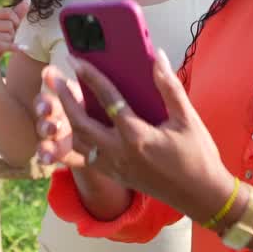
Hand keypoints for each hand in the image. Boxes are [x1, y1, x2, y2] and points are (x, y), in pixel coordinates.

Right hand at [0, 0, 31, 75]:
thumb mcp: (9, 26)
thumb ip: (18, 14)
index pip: (9, 12)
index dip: (16, 21)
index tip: (14, 29)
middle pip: (9, 25)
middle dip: (12, 34)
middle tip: (5, 40)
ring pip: (7, 36)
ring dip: (10, 43)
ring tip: (3, 46)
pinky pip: (2, 45)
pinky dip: (13, 48)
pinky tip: (21, 49)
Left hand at [34, 50, 233, 220]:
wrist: (201, 195)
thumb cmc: (198, 155)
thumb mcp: (187, 118)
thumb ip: (169, 87)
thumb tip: (156, 57)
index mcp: (136, 135)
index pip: (108, 99)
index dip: (90, 76)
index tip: (76, 59)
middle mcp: (119, 151)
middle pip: (80, 122)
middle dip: (64, 98)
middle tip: (51, 77)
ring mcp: (114, 166)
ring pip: (78, 142)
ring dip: (65, 120)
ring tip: (59, 101)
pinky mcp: (115, 175)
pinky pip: (85, 158)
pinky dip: (75, 142)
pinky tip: (74, 129)